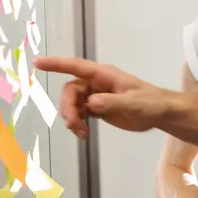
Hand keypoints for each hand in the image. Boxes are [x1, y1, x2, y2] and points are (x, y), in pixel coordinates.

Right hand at [32, 56, 166, 138]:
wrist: (160, 114)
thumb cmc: (151, 103)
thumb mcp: (134, 103)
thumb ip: (113, 103)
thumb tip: (91, 103)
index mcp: (104, 75)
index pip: (76, 66)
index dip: (56, 64)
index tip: (38, 63)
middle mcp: (96, 83)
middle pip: (70, 91)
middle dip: (68, 108)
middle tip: (75, 126)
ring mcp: (96, 96)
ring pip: (72, 104)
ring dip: (72, 118)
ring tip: (82, 133)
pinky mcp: (98, 109)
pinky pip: (79, 114)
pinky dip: (77, 124)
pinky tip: (84, 135)